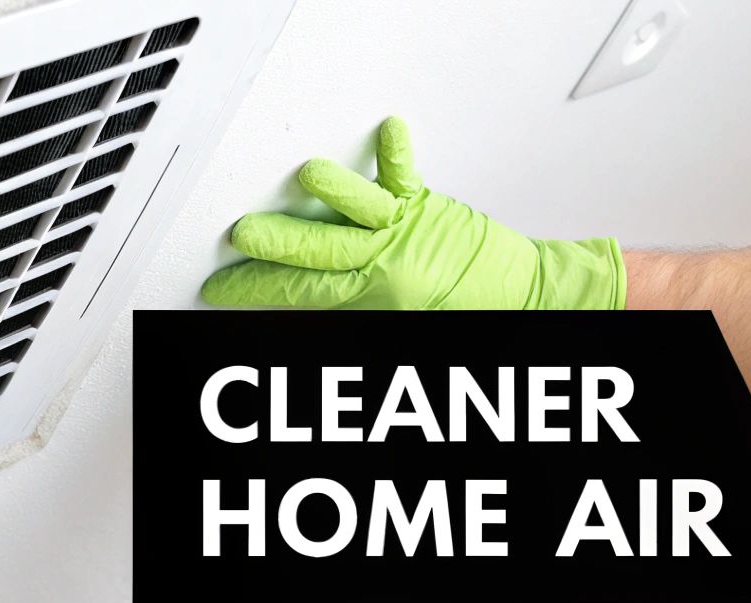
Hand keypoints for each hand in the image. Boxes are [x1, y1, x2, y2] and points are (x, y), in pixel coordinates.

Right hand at [200, 117, 624, 309]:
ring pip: (358, 206)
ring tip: (305, 176)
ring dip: (330, 191)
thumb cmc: (470, 317)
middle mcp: (388, 261)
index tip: (225, 288)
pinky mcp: (430, 206)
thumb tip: (302, 299)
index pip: (300, 293)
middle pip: (317, 250)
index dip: (257, 290)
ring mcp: (408, 229)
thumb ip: (351, 308)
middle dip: (274, 245)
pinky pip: (406, 176)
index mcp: (376, 298)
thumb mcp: (399, 325)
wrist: (525, 302)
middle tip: (241, 239)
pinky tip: (388, 128)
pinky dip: (395, 151)